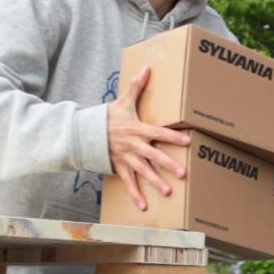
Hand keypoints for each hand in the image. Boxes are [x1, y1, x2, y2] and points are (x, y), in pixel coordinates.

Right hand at [106, 65, 190, 210]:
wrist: (84, 133)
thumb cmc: (107, 117)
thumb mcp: (122, 102)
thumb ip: (136, 87)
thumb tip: (147, 68)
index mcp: (137, 129)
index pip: (159, 132)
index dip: (173, 136)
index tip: (188, 140)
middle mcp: (133, 146)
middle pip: (153, 156)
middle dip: (168, 164)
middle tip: (182, 173)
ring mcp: (126, 158)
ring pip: (142, 172)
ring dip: (155, 182)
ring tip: (168, 192)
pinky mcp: (119, 167)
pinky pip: (128, 183)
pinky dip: (135, 195)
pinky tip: (143, 206)